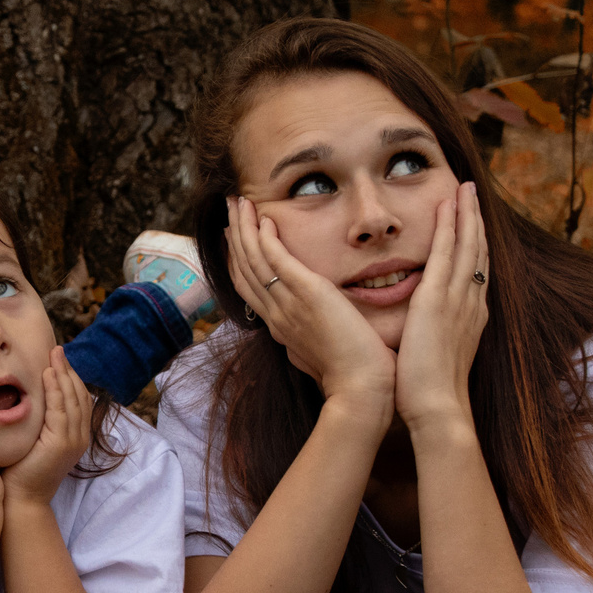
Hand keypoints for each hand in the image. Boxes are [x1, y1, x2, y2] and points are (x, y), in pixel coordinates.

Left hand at [1, 348, 93, 506]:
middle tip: (57, 349)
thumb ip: (37, 420)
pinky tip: (48, 374)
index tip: (58, 359)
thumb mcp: (33, 440)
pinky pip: (60, 409)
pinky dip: (56, 389)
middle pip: (79, 394)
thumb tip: (27, 397)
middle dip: (69, 370)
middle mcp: (80, 437)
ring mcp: (73, 440)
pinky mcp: (61, 443)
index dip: (70, 377)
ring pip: (72, 398)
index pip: (78, 399)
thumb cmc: (20, 471)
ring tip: (54, 355)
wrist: (20, 499)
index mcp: (75, 436)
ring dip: (63, 374)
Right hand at [224, 195, 397, 414]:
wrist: (361, 391)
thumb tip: (303, 342)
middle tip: (232, 209)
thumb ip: (310, 340)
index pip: (249, 288)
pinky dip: (266, 238)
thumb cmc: (352, 377)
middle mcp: (276, 315)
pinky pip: (276, 259)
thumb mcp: (321, 356)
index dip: (239, 259)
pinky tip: (265, 219)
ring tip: (240, 202)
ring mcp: (287, 304)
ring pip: (253, 259)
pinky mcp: (307, 294)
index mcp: (280, 327)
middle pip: (243, 269)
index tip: (237, 236)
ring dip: (244, 228)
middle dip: (235, 236)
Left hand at [393, 182, 489, 433]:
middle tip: (472, 193)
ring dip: (467, 214)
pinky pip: (446, 252)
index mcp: (471, 318)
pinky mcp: (438, 299)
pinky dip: (450, 225)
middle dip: (475, 221)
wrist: (439, 410)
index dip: (474, 245)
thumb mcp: (437, 360)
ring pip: (467, 245)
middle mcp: (471, 304)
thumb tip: (423, 337)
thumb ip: (434, 341)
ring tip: (466, 188)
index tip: (471, 223)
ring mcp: (458, 299)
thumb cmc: (431, 395)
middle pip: (477, 252)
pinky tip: (448, 204)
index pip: (475, 272)